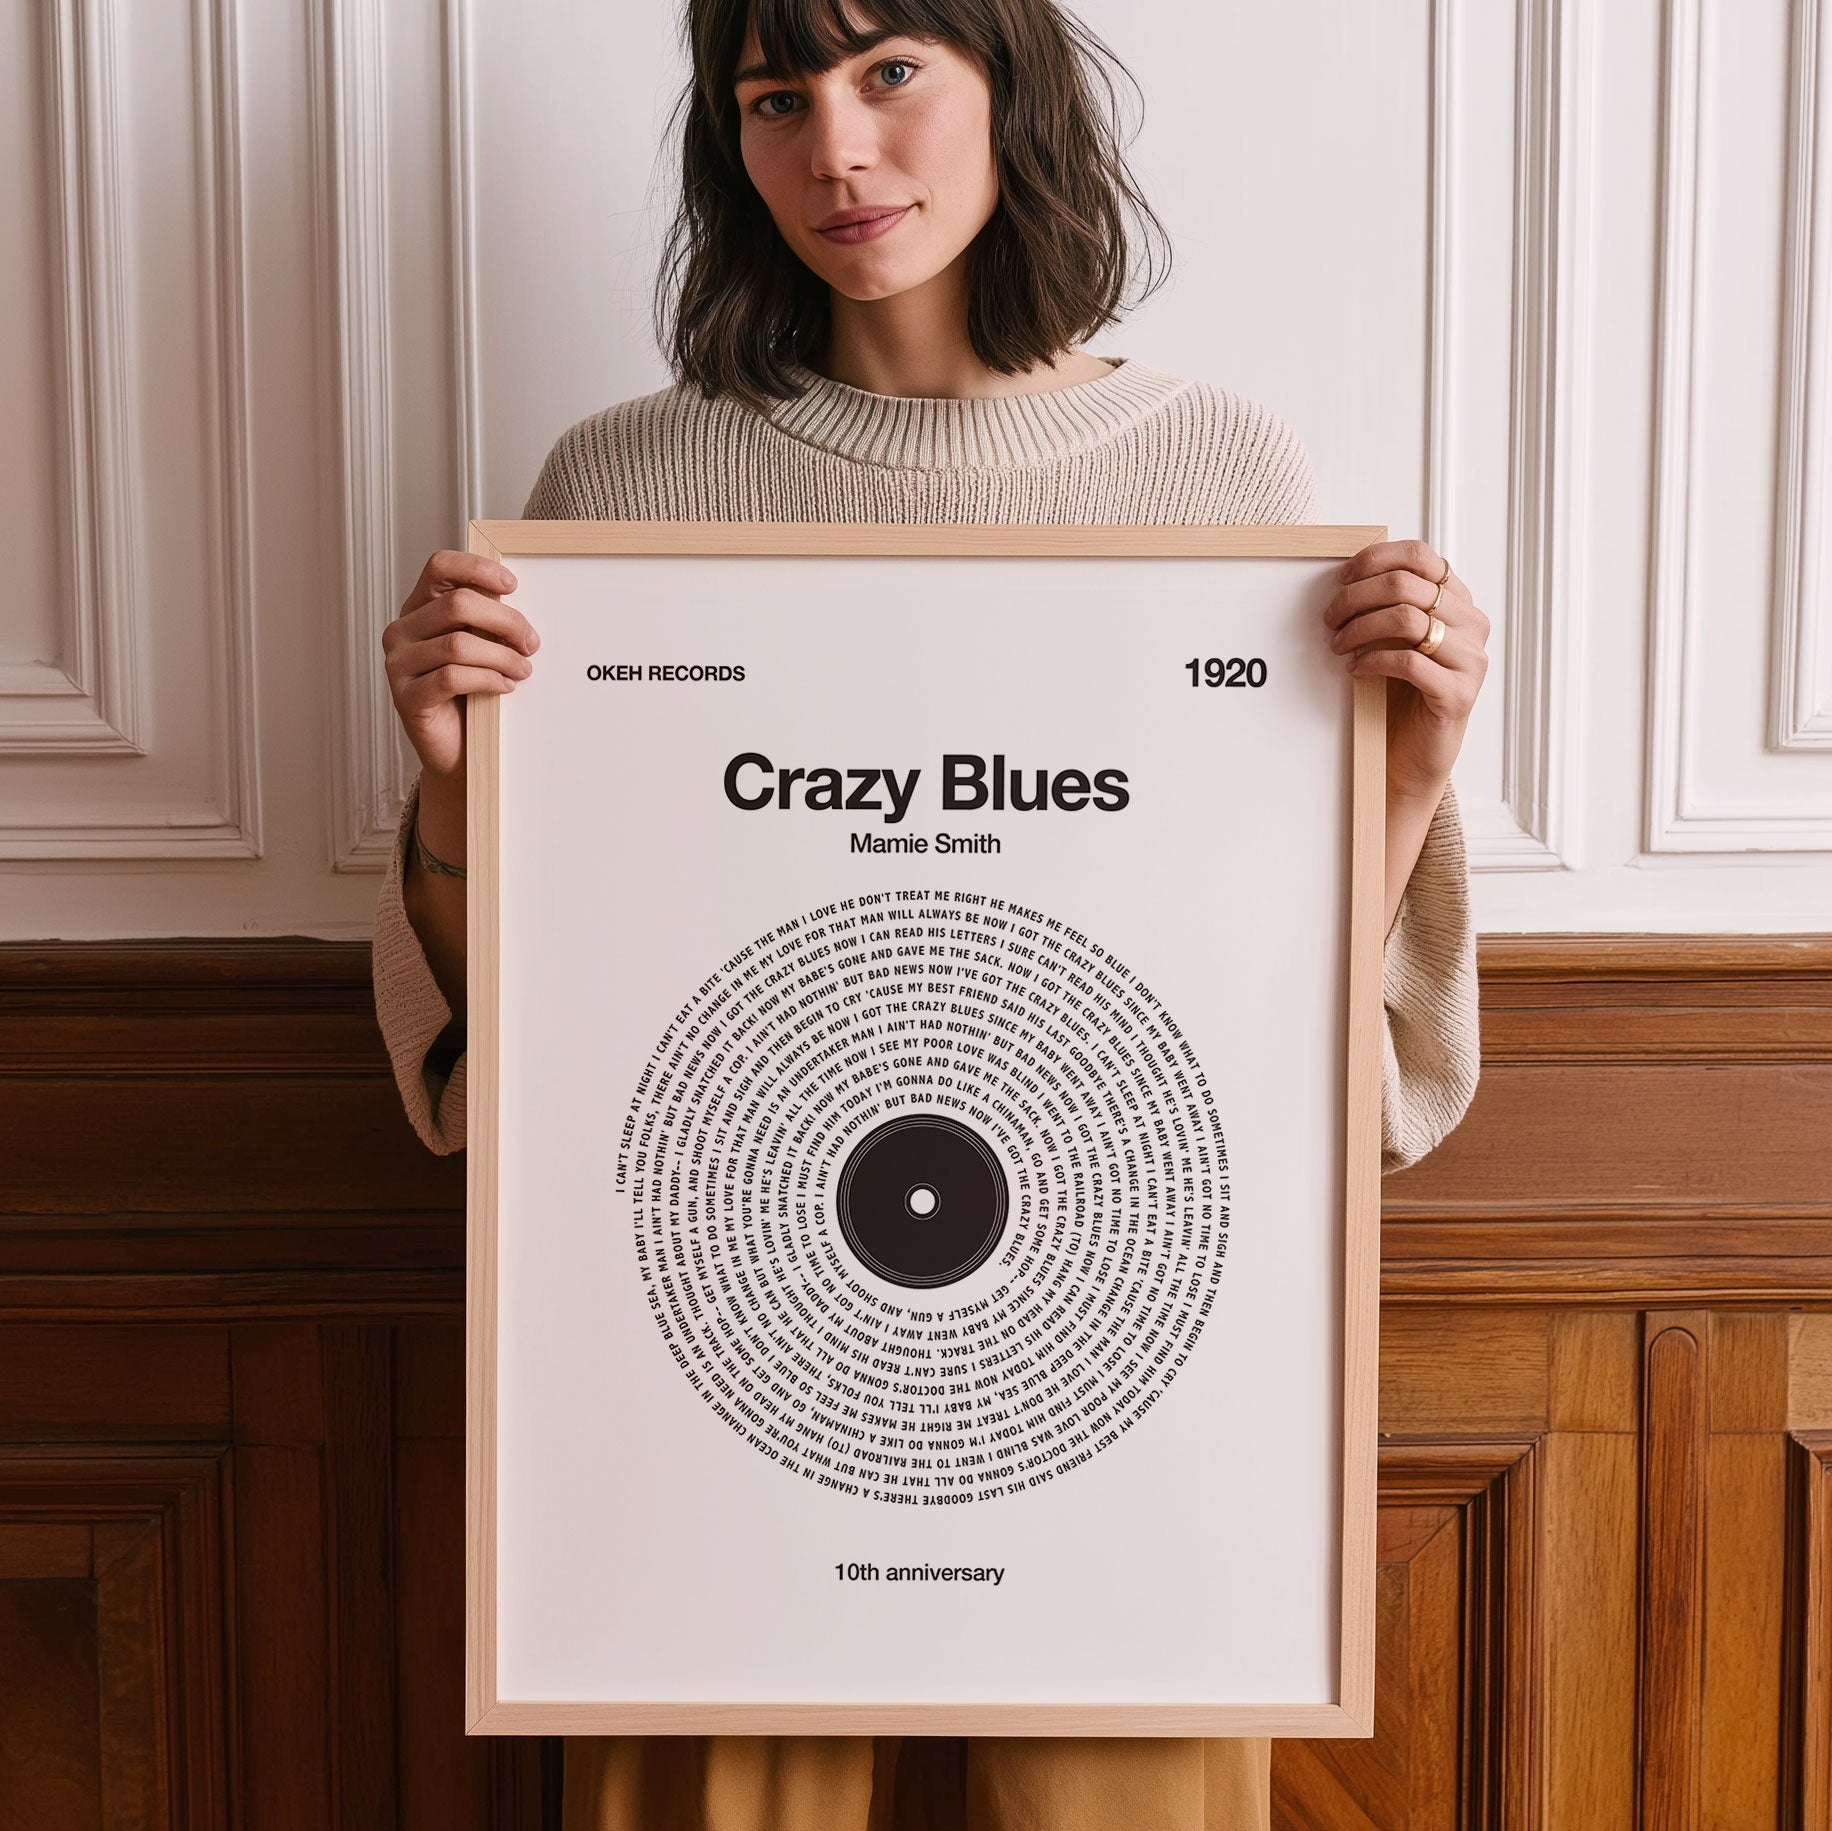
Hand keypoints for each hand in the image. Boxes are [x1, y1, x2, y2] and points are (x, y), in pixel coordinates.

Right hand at [382, 551, 539, 779]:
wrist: (455, 750)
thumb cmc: (469, 695)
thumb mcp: (479, 650)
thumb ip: (486, 624)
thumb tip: (520, 610)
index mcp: (418, 610)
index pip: (439, 567)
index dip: (477, 569)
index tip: (512, 584)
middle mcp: (402, 631)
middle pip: (457, 604)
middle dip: (505, 620)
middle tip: (531, 642)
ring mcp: (398, 664)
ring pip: (458, 644)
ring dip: (501, 656)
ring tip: (523, 669)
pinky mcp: (406, 696)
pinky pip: (452, 677)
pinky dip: (488, 679)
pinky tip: (505, 686)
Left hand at [1323, 538, 1488, 806]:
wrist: (1411, 756)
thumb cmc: (1398, 694)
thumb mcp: (1394, 640)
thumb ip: (1388, 606)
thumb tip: (1344, 577)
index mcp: (1458, 602)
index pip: (1421, 556)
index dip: (1376, 560)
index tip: (1342, 577)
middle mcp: (1472, 625)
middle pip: (1406, 585)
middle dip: (1356, 597)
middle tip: (1329, 618)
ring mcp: (1470, 660)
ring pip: (1407, 619)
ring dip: (1360, 628)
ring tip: (1337, 644)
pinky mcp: (1457, 694)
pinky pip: (1407, 662)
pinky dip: (1372, 660)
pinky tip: (1354, 669)